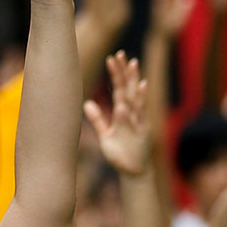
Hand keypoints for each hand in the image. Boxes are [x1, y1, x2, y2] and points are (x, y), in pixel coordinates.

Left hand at [83, 52, 149, 175]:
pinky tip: (137, 91)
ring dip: (134, 82)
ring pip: (135, 98)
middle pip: (128, 89)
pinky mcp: (140, 132)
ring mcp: (137, 122)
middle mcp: (132, 115)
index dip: (117, 74)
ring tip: (132, 64)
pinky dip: (136, 105)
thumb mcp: (106, 134)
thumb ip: (98, 119)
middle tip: (120, 54)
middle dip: (125, 72)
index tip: (112, 57)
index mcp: (123, 113)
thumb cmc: (120, 153)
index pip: (119, 89)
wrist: (133, 172)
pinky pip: (138, 117)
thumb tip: (86, 103)